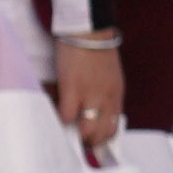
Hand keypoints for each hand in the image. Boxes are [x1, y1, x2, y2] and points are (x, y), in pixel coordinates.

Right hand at [52, 36, 126, 159]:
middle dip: (90, 143)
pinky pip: (67, 115)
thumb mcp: (109, 76)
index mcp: (116, 95)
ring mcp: (91, 94)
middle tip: (77, 141)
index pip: (114, 127)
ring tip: (67, 133)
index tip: (92, 143)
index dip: (103, 139)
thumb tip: (91, 113)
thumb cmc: (95, 51)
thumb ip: (104, 95)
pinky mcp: (72, 87)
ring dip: (77, 136)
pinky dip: (62, 121)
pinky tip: (57, 117)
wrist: (88, 30)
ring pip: (88, 130)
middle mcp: (107, 98)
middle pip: (103, 134)